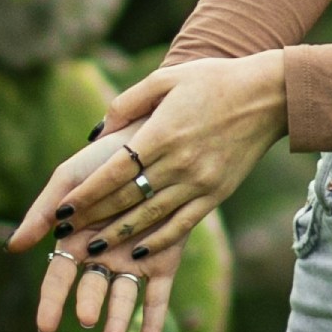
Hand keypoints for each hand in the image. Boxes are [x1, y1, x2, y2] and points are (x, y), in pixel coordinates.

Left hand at [15, 52, 287, 331]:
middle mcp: (179, 162)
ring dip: (119, 236)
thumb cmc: (213, 80)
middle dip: (94, 218)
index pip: (114, 171)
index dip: (87, 193)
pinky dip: (158, 242)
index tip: (61, 209)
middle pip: (128, 198)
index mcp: (162, 133)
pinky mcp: (216, 194)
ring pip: (151, 217)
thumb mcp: (167, 78)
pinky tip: (139, 253)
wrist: (269, 96)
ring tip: (93, 250)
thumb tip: (99, 131)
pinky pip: (182, 225)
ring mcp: (199, 182)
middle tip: (67, 235)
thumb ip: (128, 102)